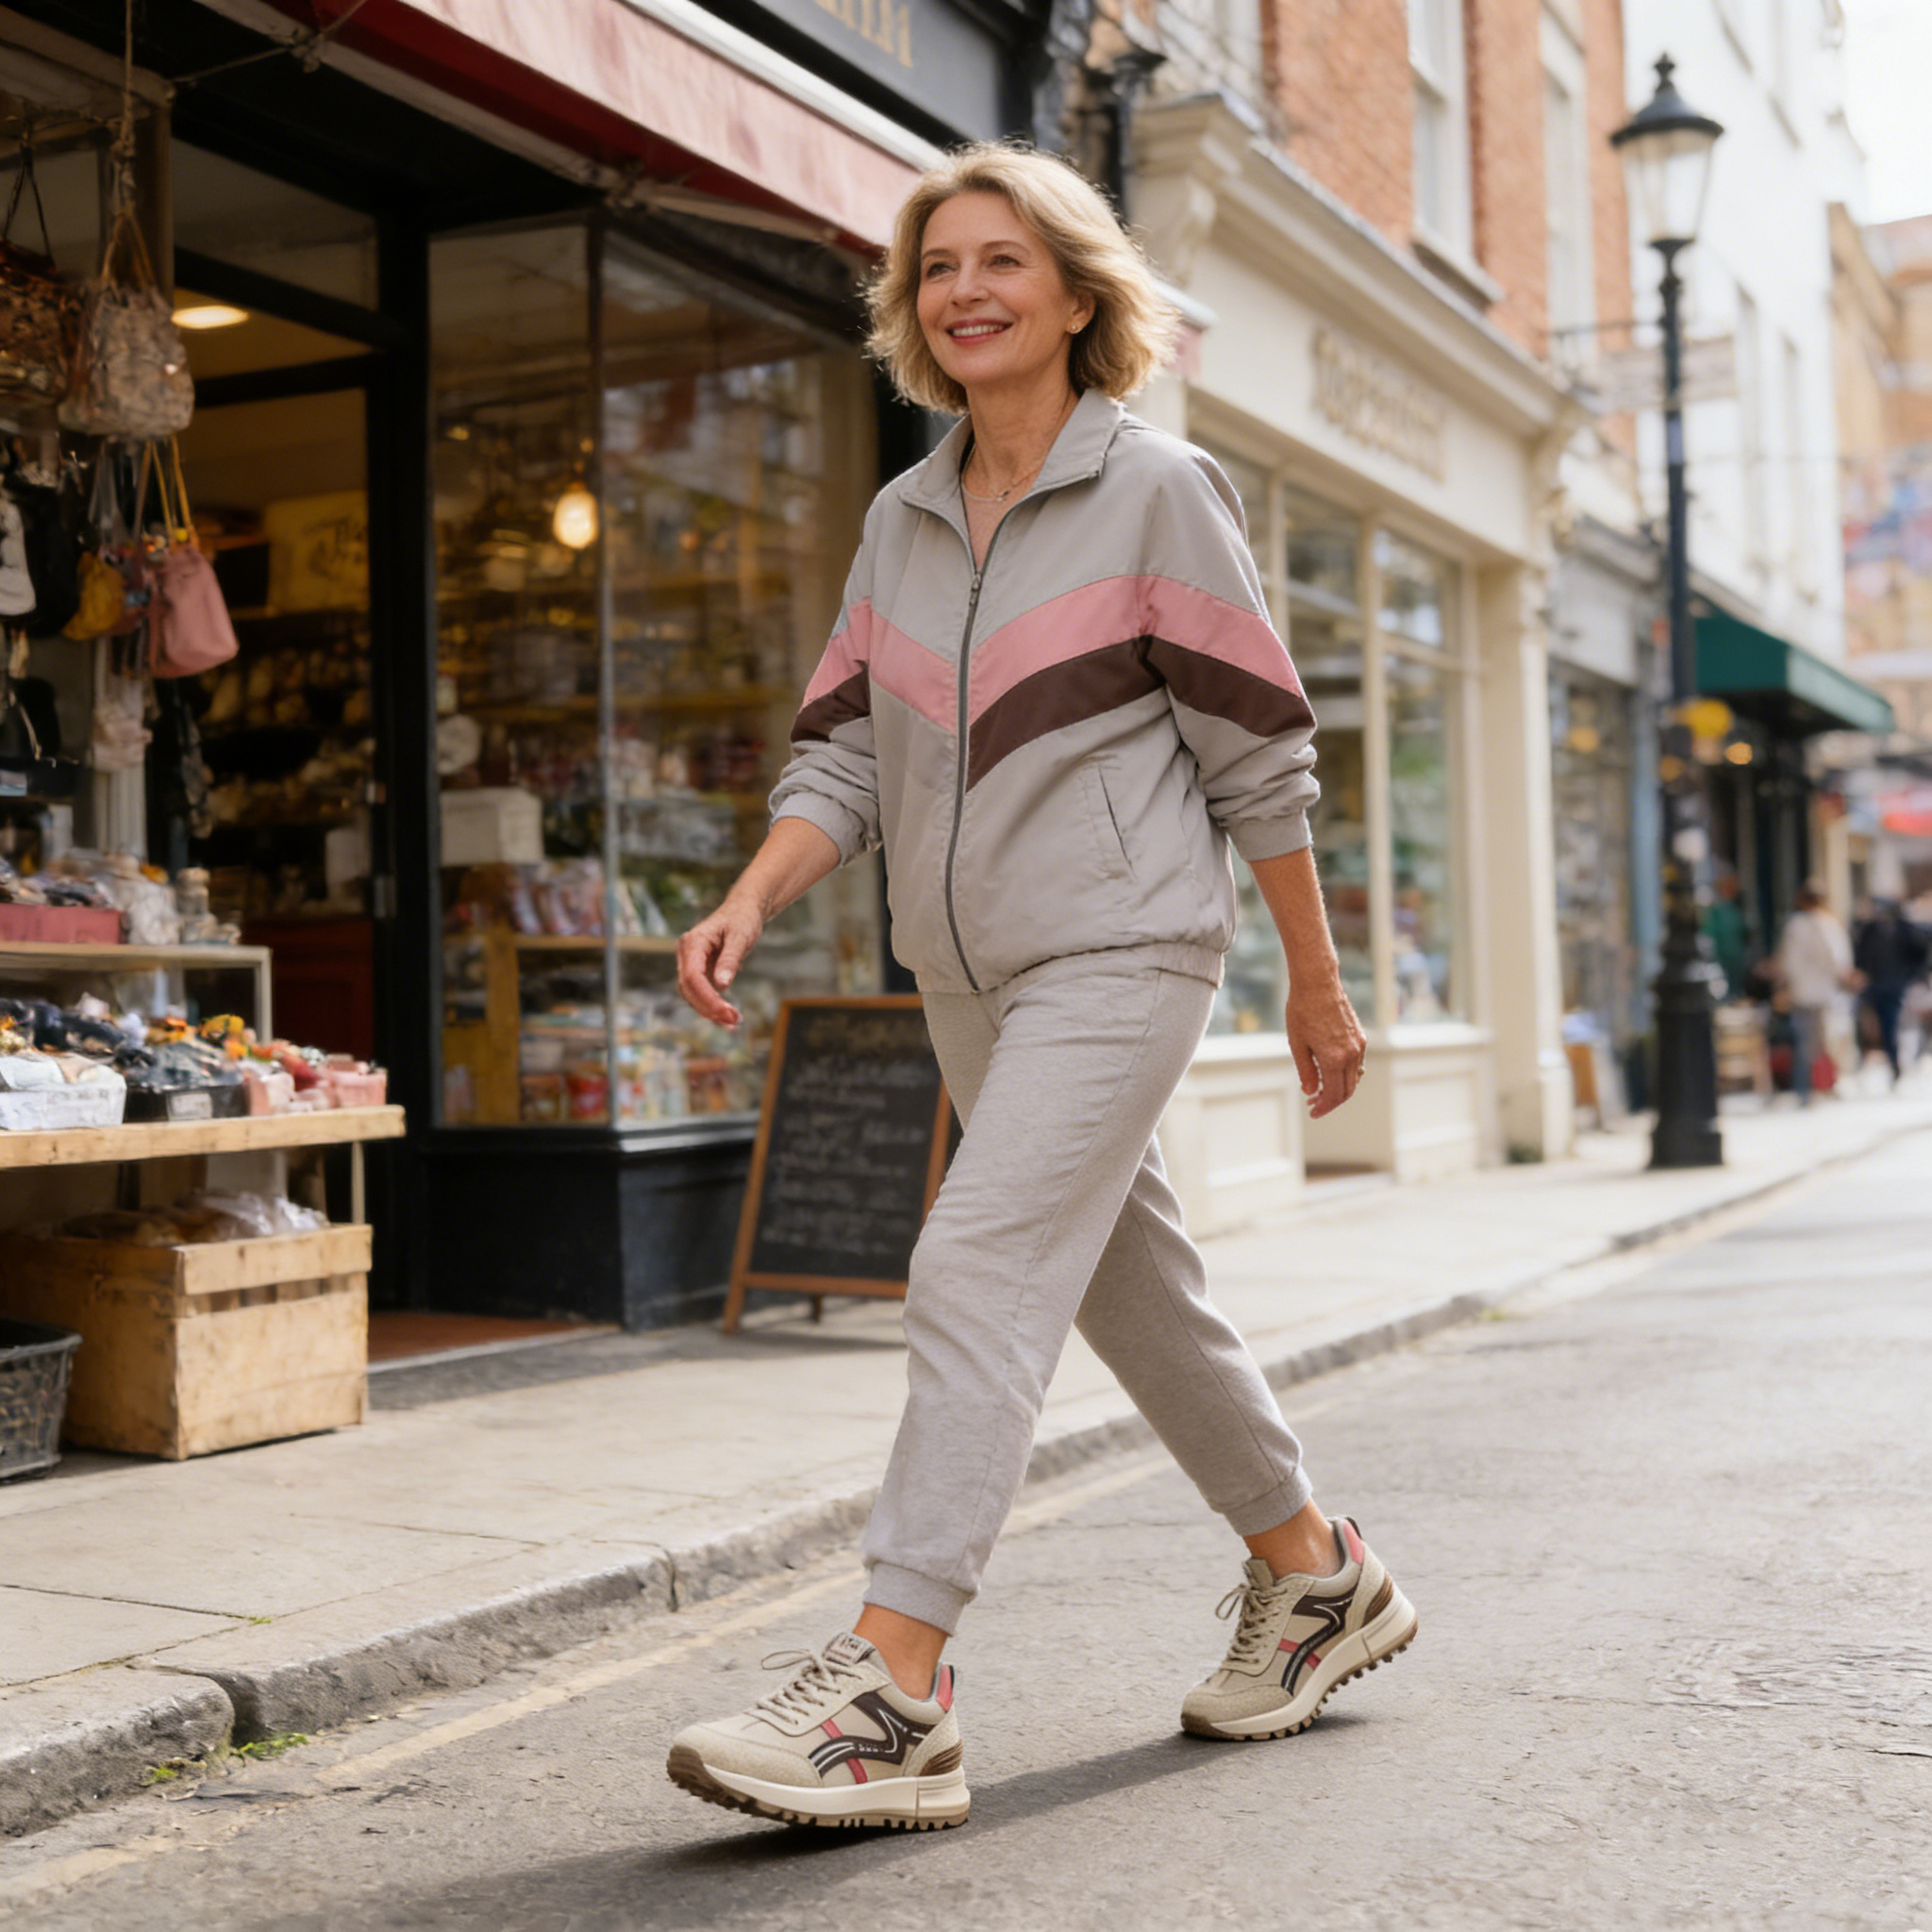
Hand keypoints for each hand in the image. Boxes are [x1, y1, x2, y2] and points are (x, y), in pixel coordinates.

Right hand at [677, 893, 764, 1028]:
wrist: (743, 910)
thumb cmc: (742, 918)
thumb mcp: (740, 936)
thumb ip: (730, 959)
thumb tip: (722, 985)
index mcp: (693, 942)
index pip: (692, 976)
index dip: (707, 997)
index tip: (727, 1013)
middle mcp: (686, 953)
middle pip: (689, 988)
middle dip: (709, 1008)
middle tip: (734, 1021)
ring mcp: (690, 962)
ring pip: (692, 994)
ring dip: (710, 1011)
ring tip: (733, 1024)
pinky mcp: (699, 970)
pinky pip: (701, 992)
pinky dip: (713, 1006)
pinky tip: (728, 1018)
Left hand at [1286, 977, 1366, 1117]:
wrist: (1318, 983)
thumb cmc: (1302, 1010)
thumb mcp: (1297, 1044)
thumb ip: (1306, 1071)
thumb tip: (1311, 1092)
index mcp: (1334, 1058)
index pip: (1334, 1095)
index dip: (1324, 1107)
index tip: (1313, 1111)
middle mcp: (1351, 1054)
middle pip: (1347, 1091)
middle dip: (1331, 1101)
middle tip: (1313, 1103)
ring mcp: (1358, 1045)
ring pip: (1354, 1078)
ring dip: (1339, 1088)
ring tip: (1319, 1088)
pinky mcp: (1360, 1037)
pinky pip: (1357, 1064)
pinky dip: (1346, 1074)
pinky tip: (1331, 1072)